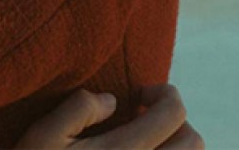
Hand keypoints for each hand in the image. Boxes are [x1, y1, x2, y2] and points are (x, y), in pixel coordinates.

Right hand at [16, 84, 202, 149]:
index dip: (163, 93)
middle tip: (144, 116)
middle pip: (194, 141)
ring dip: (177, 145)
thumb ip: (78, 108)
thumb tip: (111, 100)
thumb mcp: (44, 135)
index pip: (173, 114)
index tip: (138, 95)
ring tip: (146, 140)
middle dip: (176, 120)